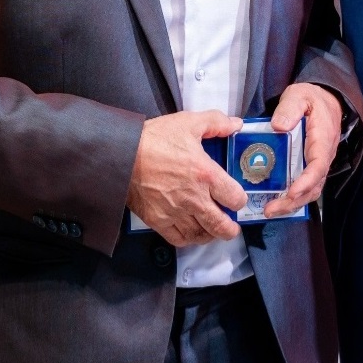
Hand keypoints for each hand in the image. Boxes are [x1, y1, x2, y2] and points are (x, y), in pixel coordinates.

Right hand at [126, 110, 245, 247]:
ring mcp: (175, 212)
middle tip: (232, 227)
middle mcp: (194, 198)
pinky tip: (191, 232)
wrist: (122, 154)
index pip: (235, 198)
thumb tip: (236, 124)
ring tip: (213, 230)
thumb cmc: (155, 138)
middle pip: (220, 225)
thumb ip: (216, 122)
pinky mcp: (158, 221)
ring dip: (210, 235)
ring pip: (201, 235)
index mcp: (205, 174)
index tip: (238, 198)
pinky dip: (189, 240)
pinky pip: (179, 239)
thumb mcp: (188, 122)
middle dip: (230, 229)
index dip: (240, 200)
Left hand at [264, 83, 341, 217]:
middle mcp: (323, 156)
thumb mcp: (300, 96)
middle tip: (271, 209)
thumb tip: (279, 126)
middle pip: (314, 186)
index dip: (305, 182)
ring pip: (310, 190)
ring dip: (292, 204)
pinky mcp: (310, 166)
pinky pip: (305, 186)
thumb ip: (290, 108)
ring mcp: (317, 163)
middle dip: (293, 202)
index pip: (318, 166)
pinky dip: (292, 198)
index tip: (291, 192)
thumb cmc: (312, 99)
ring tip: (270, 210)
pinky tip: (275, 202)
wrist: (326, 100)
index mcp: (322, 140)